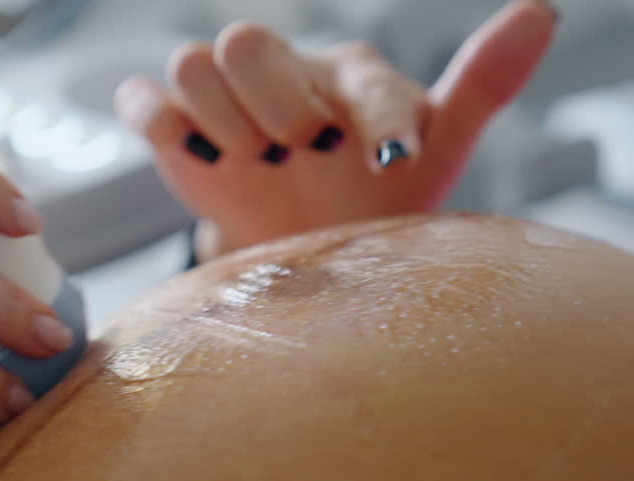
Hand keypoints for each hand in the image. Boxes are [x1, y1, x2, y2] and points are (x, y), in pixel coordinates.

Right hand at [114, 0, 556, 255]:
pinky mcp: (174, 133)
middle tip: (301, 155)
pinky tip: (197, 155)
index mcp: (347, 75)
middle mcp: (280, 74)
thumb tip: (542, 11)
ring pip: (194, 61)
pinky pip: (144, 101)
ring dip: (222, 119)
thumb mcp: (431, 150)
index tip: (388, 163)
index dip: (375, 116)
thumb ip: (481, 82)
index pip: (358, 72)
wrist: (302, 252)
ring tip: (253, 164)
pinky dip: (159, 120)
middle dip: (276, 103)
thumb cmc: (369, 201)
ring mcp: (222, 101)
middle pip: (248, 40)